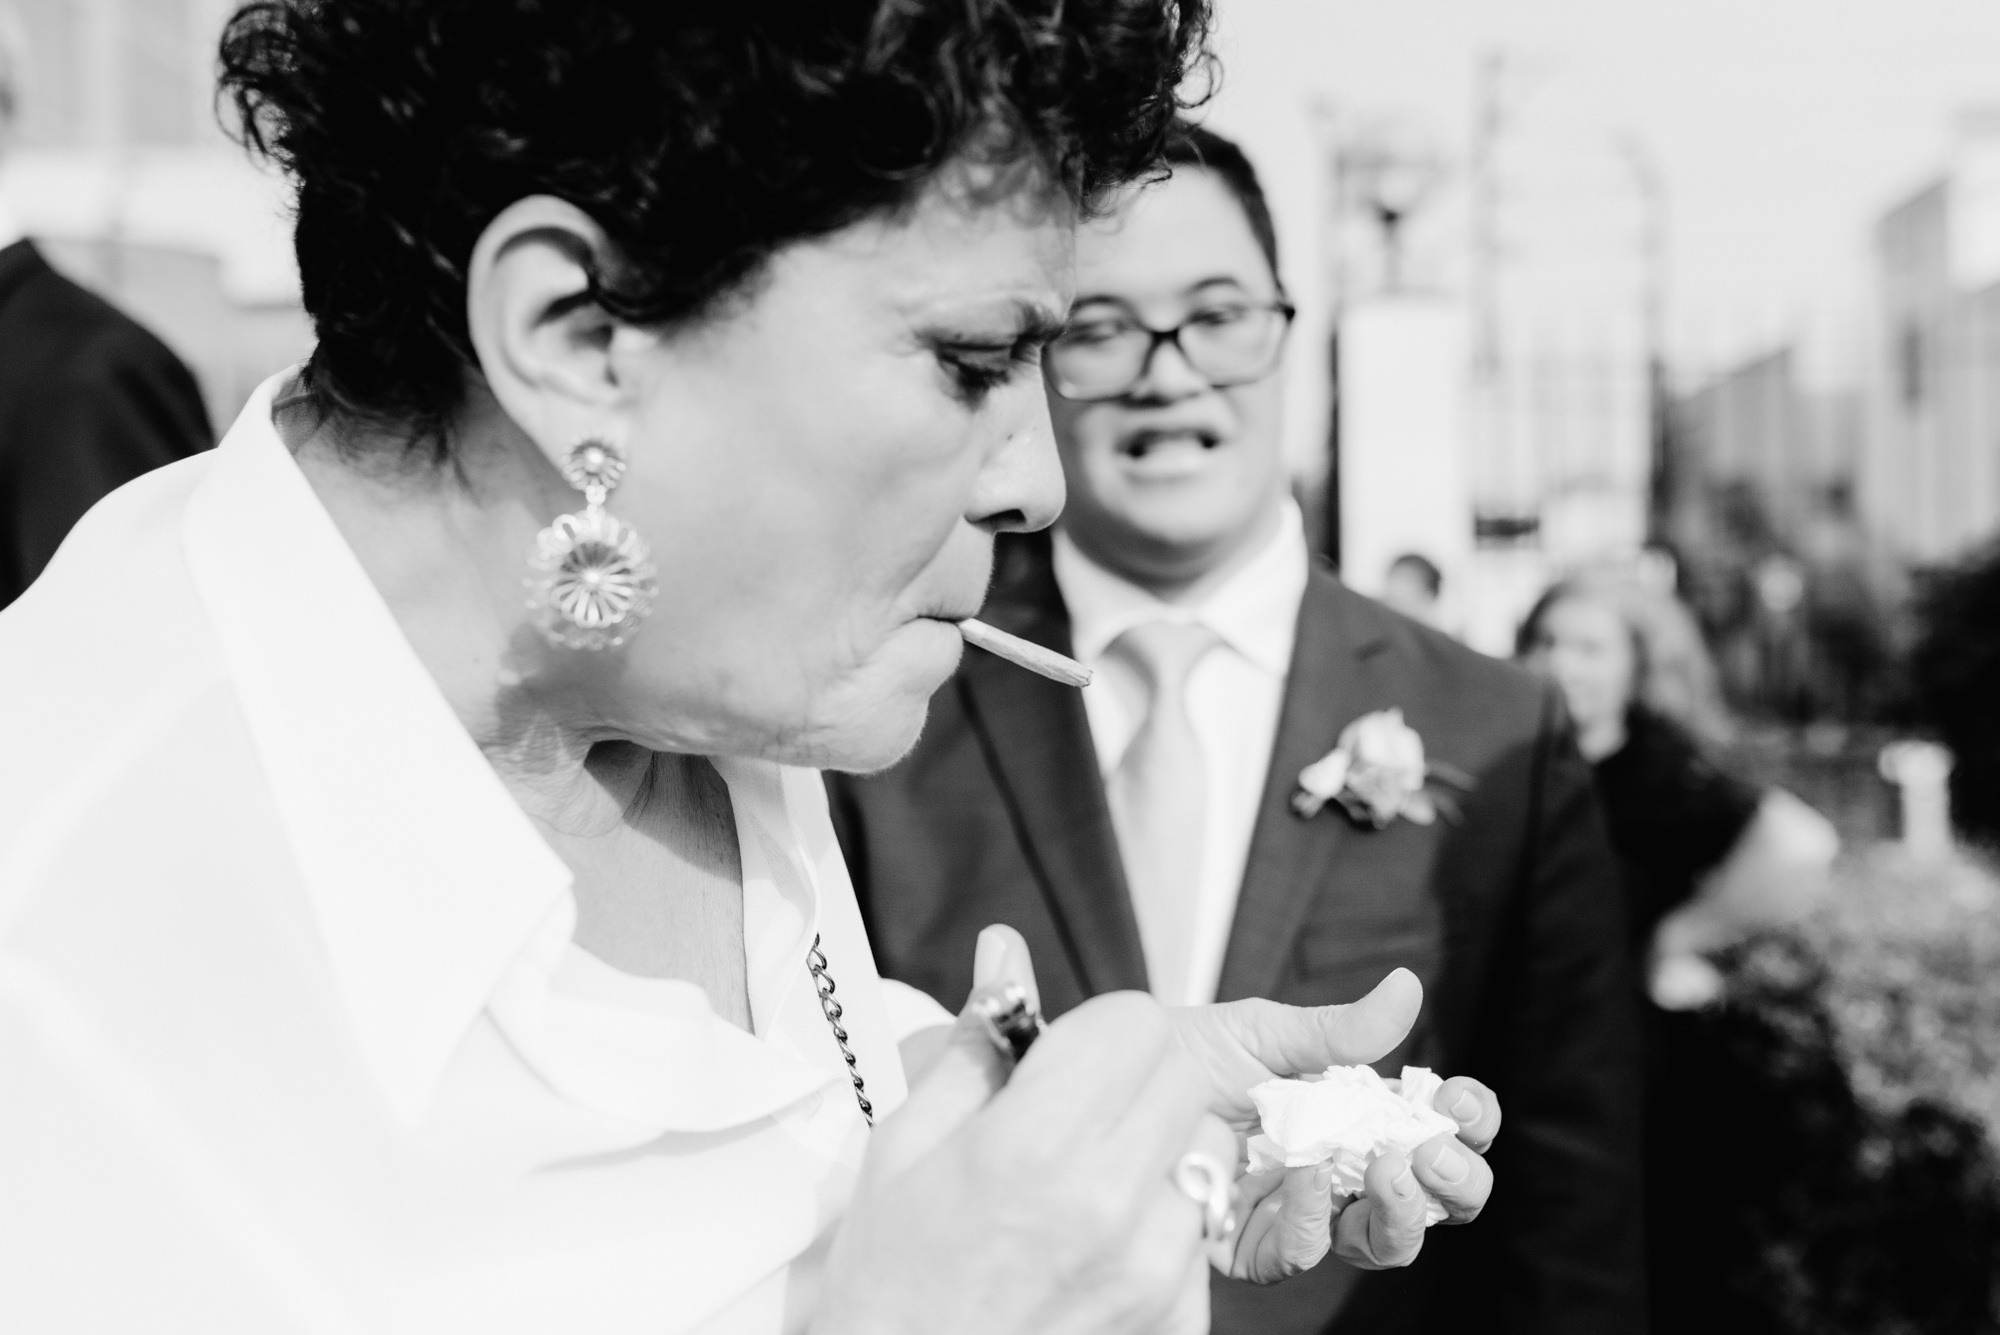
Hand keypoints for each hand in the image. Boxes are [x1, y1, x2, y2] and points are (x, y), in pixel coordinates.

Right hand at [819, 929, 1232, 1334]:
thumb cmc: (892, 1280)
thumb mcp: (905, 1147)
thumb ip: (975, 1044)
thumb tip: (1004, 950)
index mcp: (1033, 1147)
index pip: (1134, 1022)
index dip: (1099, 1028)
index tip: (1065, 1058)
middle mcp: (1111, 1204)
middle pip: (1182, 1073)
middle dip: (1136, 1074)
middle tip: (1078, 1113)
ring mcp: (1156, 1270)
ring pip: (1210, 1148)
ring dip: (1163, 1146)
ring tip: (1091, 1185)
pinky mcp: (1180, 1319)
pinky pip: (1204, 1229)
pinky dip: (1166, 1223)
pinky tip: (1102, 1246)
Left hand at [1168, 971, 1501, 1279]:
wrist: (1120, 1084)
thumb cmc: (1192, 1053)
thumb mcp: (1267, 1032)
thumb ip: (1340, 1029)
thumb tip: (1408, 988)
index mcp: (1360, 1114)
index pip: (1441, 1131)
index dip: (1469, 1122)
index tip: (1463, 1100)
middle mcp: (1345, 1170)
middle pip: (1435, 1199)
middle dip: (1456, 1181)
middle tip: (1434, 1150)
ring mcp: (1307, 1213)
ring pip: (1387, 1242)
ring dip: (1405, 1211)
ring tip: (1389, 1167)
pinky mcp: (1258, 1246)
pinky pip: (1307, 1252)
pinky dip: (1317, 1217)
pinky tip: (1306, 1175)